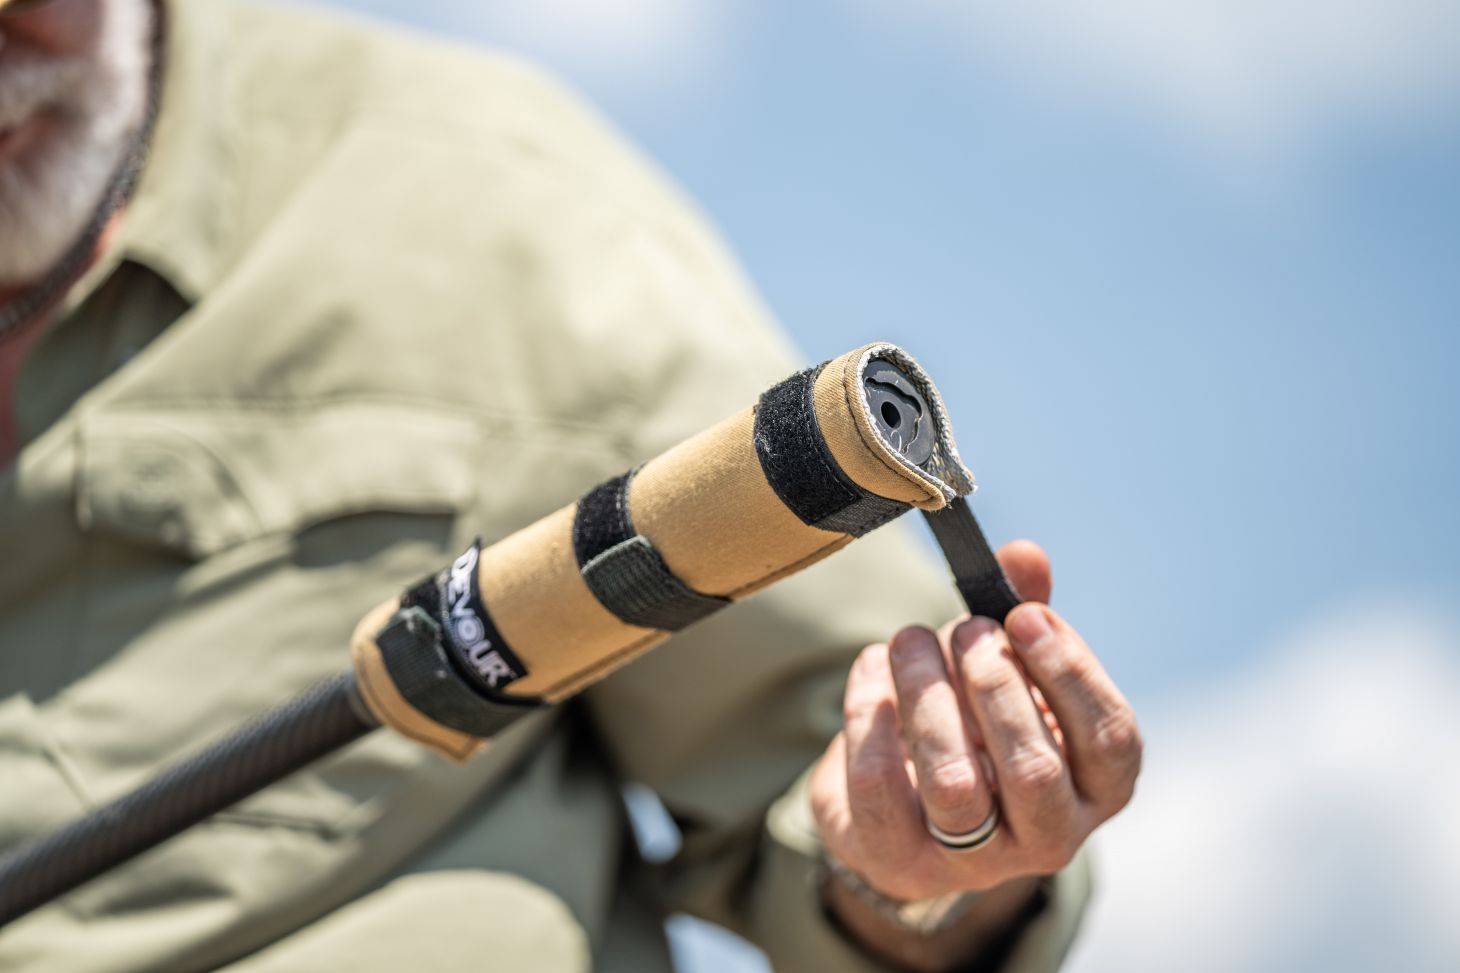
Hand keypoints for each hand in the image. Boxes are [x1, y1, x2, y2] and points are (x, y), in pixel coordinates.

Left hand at [810, 541, 1141, 902]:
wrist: (904, 810)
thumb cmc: (978, 726)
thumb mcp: (1011, 671)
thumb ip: (1025, 616)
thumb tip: (1026, 555)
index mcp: (1096, 788)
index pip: (1110, 739)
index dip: (1069, 671)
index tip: (1024, 615)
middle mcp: (1048, 837)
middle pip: (1033, 770)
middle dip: (994, 684)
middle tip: (965, 630)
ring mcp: (972, 861)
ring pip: (954, 784)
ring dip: (928, 696)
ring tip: (910, 640)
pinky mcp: (898, 859)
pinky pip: (879, 791)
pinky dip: (871, 718)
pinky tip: (871, 670)